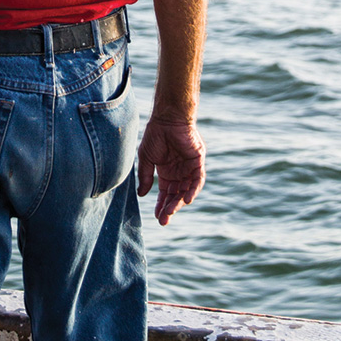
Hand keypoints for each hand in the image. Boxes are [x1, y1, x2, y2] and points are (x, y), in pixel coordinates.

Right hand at [137, 111, 204, 226]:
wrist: (167, 119)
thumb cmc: (155, 135)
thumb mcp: (146, 159)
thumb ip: (145, 177)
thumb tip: (142, 195)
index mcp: (167, 172)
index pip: (166, 193)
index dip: (161, 205)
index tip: (157, 217)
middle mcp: (179, 172)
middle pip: (176, 195)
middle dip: (169, 208)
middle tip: (163, 220)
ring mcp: (189, 167)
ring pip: (186, 190)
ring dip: (179, 202)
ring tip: (171, 212)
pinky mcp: (197, 161)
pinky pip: (197, 179)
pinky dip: (193, 190)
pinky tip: (186, 199)